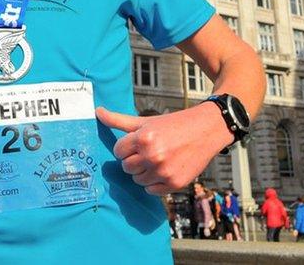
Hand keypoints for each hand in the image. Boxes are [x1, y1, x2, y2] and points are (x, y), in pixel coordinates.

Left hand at [96, 102, 232, 194]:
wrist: (206, 130)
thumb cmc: (173, 125)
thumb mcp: (146, 121)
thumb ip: (119, 120)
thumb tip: (97, 112)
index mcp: (144, 138)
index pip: (118, 152)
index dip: (126, 148)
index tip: (138, 143)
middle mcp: (153, 155)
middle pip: (126, 167)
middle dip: (134, 160)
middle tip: (149, 151)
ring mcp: (164, 171)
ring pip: (137, 180)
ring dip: (144, 172)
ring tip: (158, 159)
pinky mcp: (174, 183)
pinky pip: (151, 191)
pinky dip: (155, 183)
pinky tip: (165, 169)